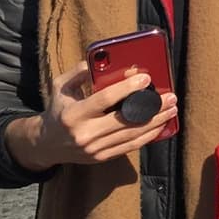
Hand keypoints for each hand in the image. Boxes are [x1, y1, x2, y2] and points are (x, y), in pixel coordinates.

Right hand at [4, 62, 177, 171]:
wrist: (46, 144)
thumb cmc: (59, 110)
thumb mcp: (60, 87)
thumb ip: (78, 73)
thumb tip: (99, 60)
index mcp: (74, 114)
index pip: (105, 99)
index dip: (127, 88)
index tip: (146, 78)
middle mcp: (85, 133)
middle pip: (125, 120)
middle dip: (151, 108)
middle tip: (170, 96)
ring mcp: (94, 148)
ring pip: (131, 135)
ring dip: (155, 122)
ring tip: (171, 110)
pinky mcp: (102, 157)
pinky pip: (129, 147)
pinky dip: (148, 136)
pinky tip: (161, 126)